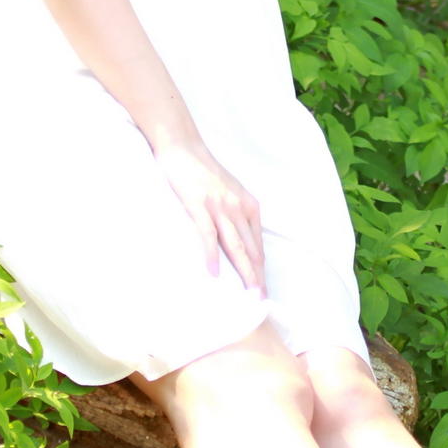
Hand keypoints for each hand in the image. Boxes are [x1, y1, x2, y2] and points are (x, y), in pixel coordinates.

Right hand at [155, 139, 265, 296]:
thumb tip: (239, 239)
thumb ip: (236, 213)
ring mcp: (220, 207)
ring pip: (236, 245)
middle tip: (262, 300)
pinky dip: (212, 256)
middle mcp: (238, 207)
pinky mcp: (199, 206)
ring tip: (249, 292)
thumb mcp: (230, 191)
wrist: (184, 147)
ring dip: (244, 271)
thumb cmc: (204, 171)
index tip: (263, 287)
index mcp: (248, 204)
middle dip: (258, 275)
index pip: (258, 243)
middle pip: (251, 248)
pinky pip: (208, 235)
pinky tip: (215, 273)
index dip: (261, 267)